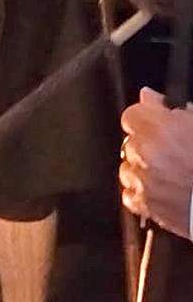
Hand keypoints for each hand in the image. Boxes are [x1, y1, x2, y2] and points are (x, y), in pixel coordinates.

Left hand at [120, 86, 192, 239]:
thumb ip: (173, 111)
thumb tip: (149, 96)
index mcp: (162, 129)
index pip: (132, 115)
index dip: (145, 119)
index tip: (155, 123)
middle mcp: (147, 153)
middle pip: (131, 141)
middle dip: (147, 145)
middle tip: (172, 152)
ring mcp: (143, 180)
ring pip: (129, 168)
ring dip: (143, 169)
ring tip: (170, 173)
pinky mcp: (145, 205)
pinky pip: (130, 193)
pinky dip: (142, 192)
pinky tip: (163, 190)